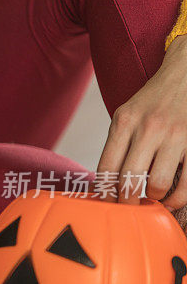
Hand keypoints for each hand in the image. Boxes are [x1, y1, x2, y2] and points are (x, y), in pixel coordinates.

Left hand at [98, 35, 186, 208]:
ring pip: (156, 184)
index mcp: (124, 122)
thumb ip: (117, 144)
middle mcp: (147, 128)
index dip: (104, 193)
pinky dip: (178, 198)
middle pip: (128, 180)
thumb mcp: (126, 115)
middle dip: (126, 202)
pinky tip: (171, 199)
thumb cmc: (153, 102)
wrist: (186, 73)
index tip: (106, 206)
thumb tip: (107, 183)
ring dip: (153, 199)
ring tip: (152, 200)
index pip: (106, 167)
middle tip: (128, 210)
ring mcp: (174, 135)